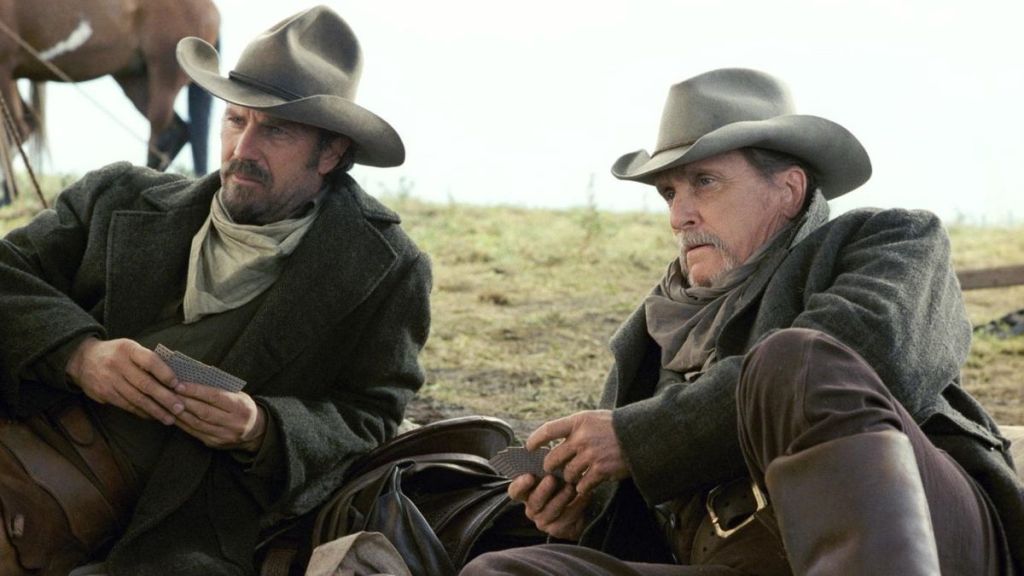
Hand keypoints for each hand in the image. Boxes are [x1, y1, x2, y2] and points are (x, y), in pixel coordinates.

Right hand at [66, 337, 184, 424]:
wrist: (83, 359)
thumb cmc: (116, 354)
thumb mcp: (130, 348)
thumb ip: (148, 359)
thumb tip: (174, 377)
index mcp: (128, 349)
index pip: (150, 361)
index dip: (165, 374)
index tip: (178, 385)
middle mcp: (118, 364)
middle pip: (145, 384)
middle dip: (165, 398)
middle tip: (180, 408)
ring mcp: (109, 380)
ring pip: (136, 398)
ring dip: (155, 410)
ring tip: (170, 418)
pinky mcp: (104, 393)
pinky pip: (127, 405)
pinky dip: (142, 412)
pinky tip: (154, 416)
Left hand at [172, 381, 266, 451]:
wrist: (255, 431)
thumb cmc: (242, 407)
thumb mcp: (238, 395)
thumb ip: (220, 387)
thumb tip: (196, 375)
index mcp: (240, 407)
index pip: (215, 397)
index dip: (196, 391)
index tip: (179, 384)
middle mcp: (233, 423)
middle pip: (204, 411)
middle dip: (184, 401)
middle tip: (168, 392)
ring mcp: (223, 435)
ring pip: (197, 423)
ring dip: (180, 413)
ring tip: (167, 403)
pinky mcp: (214, 443)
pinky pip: (195, 433)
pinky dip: (182, 423)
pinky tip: (173, 415)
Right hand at [508, 472, 591, 539]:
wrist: (581, 506)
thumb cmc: (564, 484)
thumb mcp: (557, 474)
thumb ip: (551, 469)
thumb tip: (552, 458)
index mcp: (527, 493)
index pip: (515, 491)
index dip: (520, 485)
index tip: (529, 476)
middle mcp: (532, 509)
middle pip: (533, 502)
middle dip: (543, 490)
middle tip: (552, 479)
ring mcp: (543, 521)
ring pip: (550, 511)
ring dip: (561, 498)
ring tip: (571, 488)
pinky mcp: (557, 530)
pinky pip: (566, 519)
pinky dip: (576, 506)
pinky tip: (584, 496)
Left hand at [527, 409, 629, 495]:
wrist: (642, 436)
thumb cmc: (616, 427)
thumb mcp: (594, 418)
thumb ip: (575, 427)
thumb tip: (555, 441)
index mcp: (578, 422)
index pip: (548, 430)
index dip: (535, 440)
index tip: (529, 448)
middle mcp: (581, 438)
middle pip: (553, 458)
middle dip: (551, 466)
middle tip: (552, 469)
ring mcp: (591, 455)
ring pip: (567, 474)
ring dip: (569, 478)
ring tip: (575, 476)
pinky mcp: (601, 470)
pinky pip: (582, 485)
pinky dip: (583, 487)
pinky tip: (587, 484)